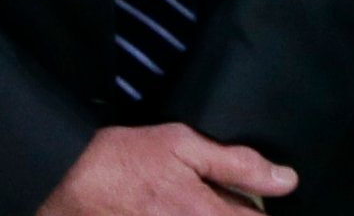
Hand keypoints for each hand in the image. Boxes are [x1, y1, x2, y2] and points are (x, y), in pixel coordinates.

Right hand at [37, 125, 297, 215]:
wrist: (66, 185)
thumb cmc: (120, 162)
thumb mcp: (178, 144)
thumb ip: (235, 162)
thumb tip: (286, 179)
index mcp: (213, 215)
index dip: (258, 205)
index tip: (251, 196)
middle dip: (234, 211)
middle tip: (209, 195)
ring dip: (210, 212)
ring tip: (187, 198)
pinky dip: (192, 215)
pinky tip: (173, 206)